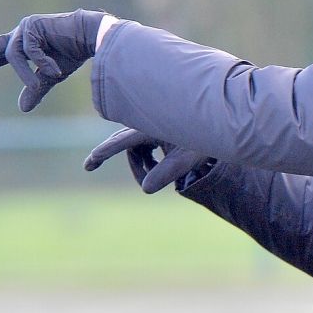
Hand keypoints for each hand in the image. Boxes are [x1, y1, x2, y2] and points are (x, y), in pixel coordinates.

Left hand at [0, 9, 104, 111]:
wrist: (91, 36)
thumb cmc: (74, 53)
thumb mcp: (52, 76)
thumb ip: (37, 88)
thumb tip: (23, 109)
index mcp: (23, 46)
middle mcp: (20, 35)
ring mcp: (25, 28)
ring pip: (13, 56)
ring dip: (24, 74)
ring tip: (34, 87)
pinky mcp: (33, 26)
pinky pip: (30, 51)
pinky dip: (43, 63)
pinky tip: (55, 70)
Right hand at [83, 128, 211, 193]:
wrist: (224, 122)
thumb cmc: (208, 137)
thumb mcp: (188, 157)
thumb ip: (167, 172)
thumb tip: (146, 190)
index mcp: (153, 125)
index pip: (124, 141)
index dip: (105, 152)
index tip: (88, 165)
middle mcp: (151, 123)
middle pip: (125, 142)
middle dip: (109, 153)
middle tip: (89, 166)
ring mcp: (156, 125)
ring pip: (138, 147)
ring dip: (142, 164)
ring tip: (154, 176)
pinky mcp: (162, 127)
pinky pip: (147, 144)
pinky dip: (149, 158)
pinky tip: (158, 167)